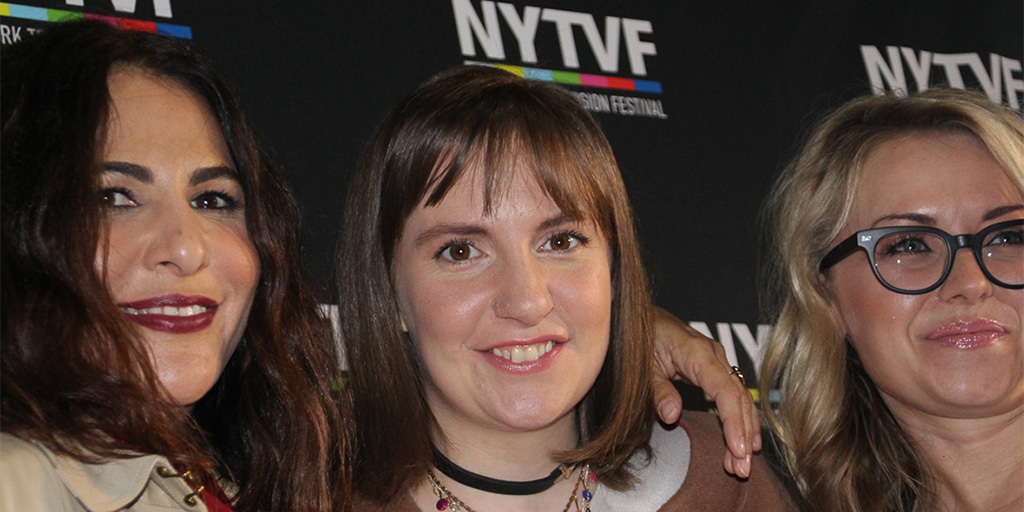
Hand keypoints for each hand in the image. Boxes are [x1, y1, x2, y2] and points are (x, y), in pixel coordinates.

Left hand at [651, 306, 760, 476]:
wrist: (638, 315)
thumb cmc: (638, 336)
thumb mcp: (640, 364)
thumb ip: (657, 389)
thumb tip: (672, 415)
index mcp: (697, 352)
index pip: (725, 391)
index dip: (734, 422)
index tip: (738, 449)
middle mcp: (713, 355)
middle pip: (739, 398)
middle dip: (744, 435)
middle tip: (742, 469)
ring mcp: (716, 361)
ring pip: (740, 398)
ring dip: (744, 431)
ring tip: (741, 465)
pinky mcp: (712, 368)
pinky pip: (732, 395)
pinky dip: (739, 420)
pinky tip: (743, 442)